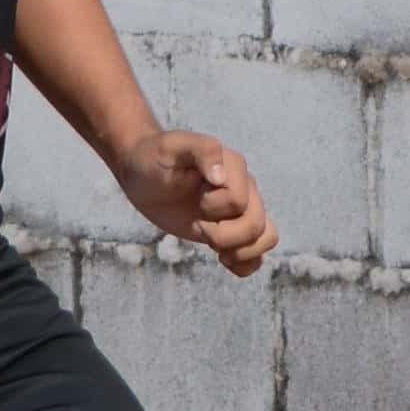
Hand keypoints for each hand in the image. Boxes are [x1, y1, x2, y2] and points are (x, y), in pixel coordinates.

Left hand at [122, 128, 275, 275]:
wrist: (143, 173)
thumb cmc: (155, 157)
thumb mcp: (173, 147)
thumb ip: (203, 150)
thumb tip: (220, 177)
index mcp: (234, 167)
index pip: (239, 201)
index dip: (214, 207)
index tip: (195, 198)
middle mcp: (245, 188)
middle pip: (256, 225)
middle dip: (223, 235)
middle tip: (198, 226)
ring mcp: (241, 210)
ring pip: (266, 238)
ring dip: (240, 251)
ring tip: (213, 246)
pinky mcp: (232, 230)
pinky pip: (258, 253)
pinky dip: (246, 263)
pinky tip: (222, 259)